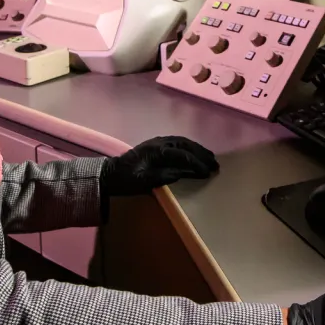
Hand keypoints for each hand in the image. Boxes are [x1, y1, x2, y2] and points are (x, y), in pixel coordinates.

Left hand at [100, 136, 218, 197]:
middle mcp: (159, 142)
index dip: (197, 164)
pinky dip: (189, 146)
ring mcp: (157, 142)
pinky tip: (195, 152)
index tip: (208, 173)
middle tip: (215, 164)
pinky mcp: (156, 145)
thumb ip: (161, 177)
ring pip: (182, 141)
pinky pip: (177, 142)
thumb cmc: (125, 180)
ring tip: (210, 157)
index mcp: (156, 151)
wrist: (109, 174)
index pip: (182, 155)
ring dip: (197, 148)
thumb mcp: (142, 182)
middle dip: (202, 154)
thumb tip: (181, 174)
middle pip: (185, 145)